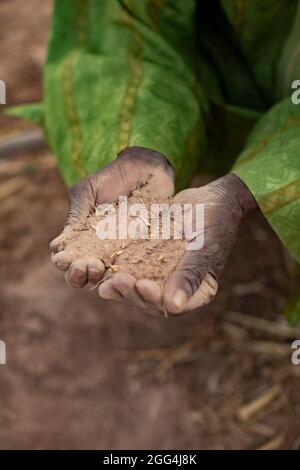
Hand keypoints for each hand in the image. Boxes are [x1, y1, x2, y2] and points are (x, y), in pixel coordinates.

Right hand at [50, 147, 173, 287]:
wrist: (146, 169)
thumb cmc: (112, 178)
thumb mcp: (86, 191)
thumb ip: (75, 215)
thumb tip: (57, 245)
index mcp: (82, 238)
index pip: (67, 259)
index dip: (64, 263)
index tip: (66, 258)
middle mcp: (99, 250)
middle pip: (84, 275)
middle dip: (79, 275)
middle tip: (86, 265)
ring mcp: (122, 252)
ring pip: (107, 277)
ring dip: (99, 278)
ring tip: (99, 267)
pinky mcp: (144, 252)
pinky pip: (136, 268)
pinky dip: (129, 274)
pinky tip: (125, 273)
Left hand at [98, 173, 256, 314]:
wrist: (209, 197)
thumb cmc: (214, 221)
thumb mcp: (205, 246)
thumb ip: (190, 275)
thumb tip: (172, 307)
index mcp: (197, 290)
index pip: (174, 306)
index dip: (155, 300)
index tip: (143, 286)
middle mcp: (178, 286)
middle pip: (151, 300)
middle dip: (132, 294)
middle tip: (118, 281)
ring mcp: (162, 273)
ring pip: (137, 287)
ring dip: (121, 287)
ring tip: (106, 281)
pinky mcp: (149, 259)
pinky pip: (132, 268)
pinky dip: (116, 270)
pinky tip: (100, 267)